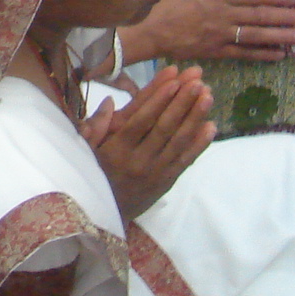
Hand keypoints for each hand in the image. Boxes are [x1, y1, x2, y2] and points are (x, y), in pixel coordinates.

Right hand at [80, 65, 215, 219]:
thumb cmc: (92, 176)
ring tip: (208, 95)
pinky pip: (186, 161)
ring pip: (178, 141)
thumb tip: (109, 103)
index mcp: (117, 150)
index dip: (158, 99)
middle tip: (197, 80)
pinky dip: (200, 144)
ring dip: (195, 117)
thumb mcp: (83, 152)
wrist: (104, 217)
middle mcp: (139, 160)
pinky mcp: (167, 181)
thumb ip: (94, 127)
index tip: (173, 78)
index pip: (141, 119)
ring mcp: (156, 172)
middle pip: (164, 127)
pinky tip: (211, 126)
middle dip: (182, 101)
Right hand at [122, 0, 294, 63]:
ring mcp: (222, 34)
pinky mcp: (218, 51)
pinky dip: (263, 54)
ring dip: (281, 35)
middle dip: (286, 16)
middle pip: (260, 15)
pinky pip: (245, 53)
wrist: (154, 30)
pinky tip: (280, 54)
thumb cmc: (171, 2)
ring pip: (257, 34)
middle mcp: (224, 14)